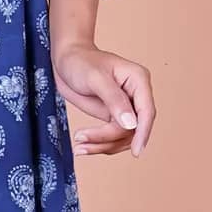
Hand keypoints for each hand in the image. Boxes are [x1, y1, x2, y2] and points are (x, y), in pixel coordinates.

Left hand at [50, 39, 154, 157]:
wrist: (65, 60)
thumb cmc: (80, 62)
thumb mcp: (96, 79)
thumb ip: (114, 100)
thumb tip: (131, 124)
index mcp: (138, 80)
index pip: (147, 112)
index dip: (143, 133)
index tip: (136, 151)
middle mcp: (136, 95)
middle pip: (134, 129)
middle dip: (110, 139)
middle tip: (82, 139)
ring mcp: (126, 108)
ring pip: (124, 137)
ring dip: (102, 145)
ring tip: (79, 145)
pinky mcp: (114, 116)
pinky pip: (112, 137)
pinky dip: (98, 144)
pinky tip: (82, 146)